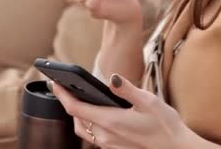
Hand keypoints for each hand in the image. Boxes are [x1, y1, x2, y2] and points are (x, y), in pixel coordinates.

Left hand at [52, 75, 218, 148]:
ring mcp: (110, 145)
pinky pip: (95, 137)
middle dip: (69, 103)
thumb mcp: (148, 101)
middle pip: (76, 119)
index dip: (62, 95)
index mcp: (111, 121)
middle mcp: (105, 137)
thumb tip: (111, 78)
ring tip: (82, 99)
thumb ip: (126, 89)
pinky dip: (91, 124)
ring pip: (84, 130)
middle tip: (67, 88)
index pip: (75, 108)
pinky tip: (101, 114)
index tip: (55, 82)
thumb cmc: (166, 126)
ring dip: (79, 115)